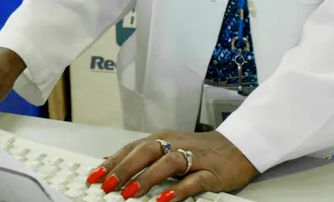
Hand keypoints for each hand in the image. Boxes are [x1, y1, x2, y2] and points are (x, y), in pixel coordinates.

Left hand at [88, 130, 257, 200]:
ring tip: (130, 193)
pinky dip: (178, 190)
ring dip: (147, 178)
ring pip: (167, 164)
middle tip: (107, 185)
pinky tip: (165, 199)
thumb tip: (109, 161)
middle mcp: (176, 144)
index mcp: (162, 138)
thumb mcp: (167, 146)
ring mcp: (194, 158)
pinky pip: (194, 180)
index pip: (132, 148)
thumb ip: (140, 154)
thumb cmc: (199, 149)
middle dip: (124, 169)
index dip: (113, 162)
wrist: (238, 147)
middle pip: (146, 152)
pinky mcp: (212, 172)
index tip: (95, 176)